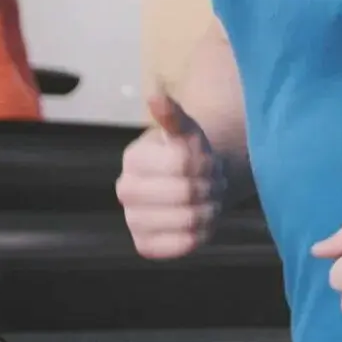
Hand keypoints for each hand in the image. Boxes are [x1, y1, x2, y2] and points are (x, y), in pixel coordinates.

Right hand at [116, 94, 222, 259]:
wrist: (191, 186)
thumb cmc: (188, 156)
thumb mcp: (186, 132)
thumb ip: (174, 116)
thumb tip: (155, 95)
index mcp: (133, 158)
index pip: (182, 163)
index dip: (206, 163)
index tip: (210, 161)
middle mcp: (126, 190)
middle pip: (186, 193)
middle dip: (210, 187)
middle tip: (215, 182)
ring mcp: (133, 220)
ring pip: (188, 220)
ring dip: (211, 210)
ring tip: (210, 200)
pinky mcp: (144, 246)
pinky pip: (183, 245)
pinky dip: (202, 234)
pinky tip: (202, 222)